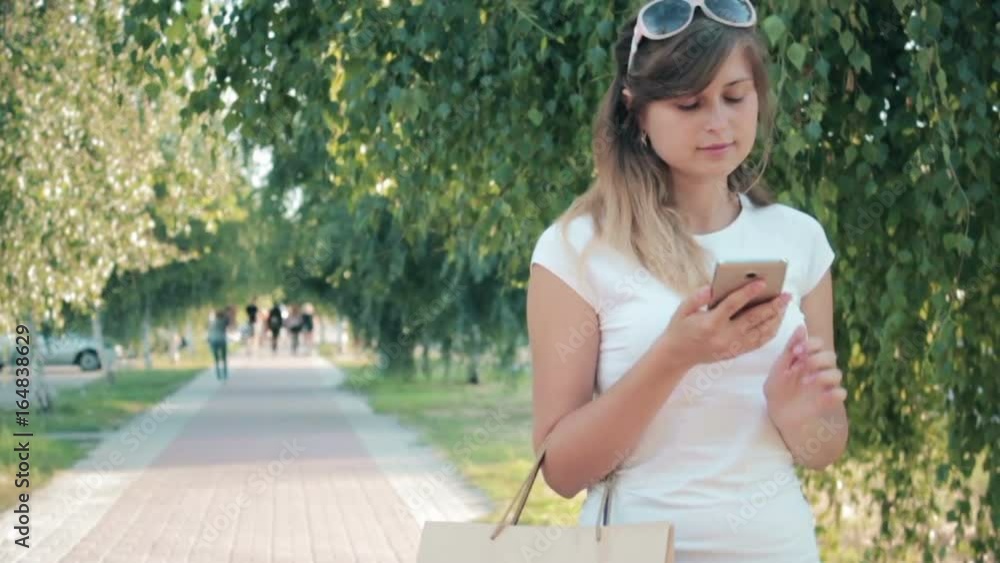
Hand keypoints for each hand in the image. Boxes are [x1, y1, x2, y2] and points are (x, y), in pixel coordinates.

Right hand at [657, 280, 792, 368]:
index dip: (749, 292)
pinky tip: (776, 321)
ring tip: (784, 306)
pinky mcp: (736, 352)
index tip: (763, 282)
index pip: (734, 304)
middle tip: (786, 294)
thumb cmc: (680, 329)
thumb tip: (713, 287)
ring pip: (761, 332)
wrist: (677, 355)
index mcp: (710, 323)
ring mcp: (732, 347)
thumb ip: (697, 297)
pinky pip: (758, 343)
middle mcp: (724, 336)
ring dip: (775, 318)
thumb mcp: (682, 309)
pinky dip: (770, 332)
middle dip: (772, 305)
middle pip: (754, 319)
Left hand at [764, 325, 846, 427]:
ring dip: (823, 375)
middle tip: (799, 366)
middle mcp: (819, 369)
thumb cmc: (777, 386)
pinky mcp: (828, 400)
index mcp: (807, 358)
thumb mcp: (779, 366)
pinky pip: (842, 393)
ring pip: (838, 374)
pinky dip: (835, 393)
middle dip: (816, 359)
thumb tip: (802, 326)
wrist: (775, 411)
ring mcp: (825, 385)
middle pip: (831, 356)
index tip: (795, 352)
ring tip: (804, 382)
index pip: (819, 343)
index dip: (810, 344)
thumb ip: (790, 347)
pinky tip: (822, 395)